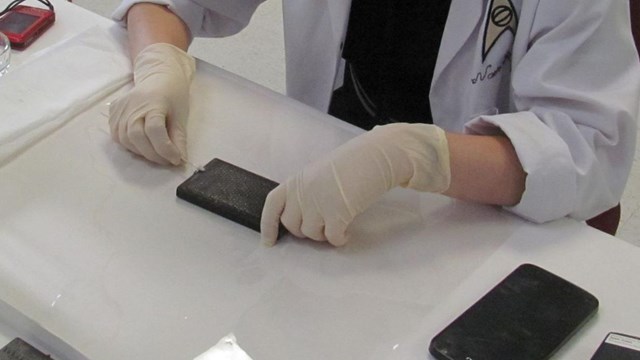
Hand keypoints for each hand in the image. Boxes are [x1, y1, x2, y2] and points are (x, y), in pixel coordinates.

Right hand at [109, 43, 194, 164]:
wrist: (159, 76)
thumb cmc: (173, 95)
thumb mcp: (181, 116)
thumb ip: (179, 138)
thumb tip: (180, 161)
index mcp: (153, 102)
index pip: (155, 130)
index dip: (165, 148)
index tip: (176, 159)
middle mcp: (132, 105)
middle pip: (137, 137)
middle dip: (153, 154)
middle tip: (166, 160)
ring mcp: (120, 109)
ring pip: (126, 140)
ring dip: (142, 152)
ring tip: (156, 153)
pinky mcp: (113, 113)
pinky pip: (118, 136)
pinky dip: (131, 145)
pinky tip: (143, 144)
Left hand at [261, 123, 450, 245]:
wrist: (375, 156)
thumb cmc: (353, 163)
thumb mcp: (319, 174)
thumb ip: (306, 192)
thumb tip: (302, 217)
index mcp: (297, 180)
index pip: (272, 204)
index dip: (268, 226)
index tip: (268, 242)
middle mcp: (303, 191)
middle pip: (292, 225)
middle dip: (304, 232)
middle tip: (321, 227)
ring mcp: (318, 202)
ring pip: (310, 234)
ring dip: (323, 235)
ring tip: (337, 226)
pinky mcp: (337, 212)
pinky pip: (331, 238)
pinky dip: (339, 240)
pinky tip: (346, 234)